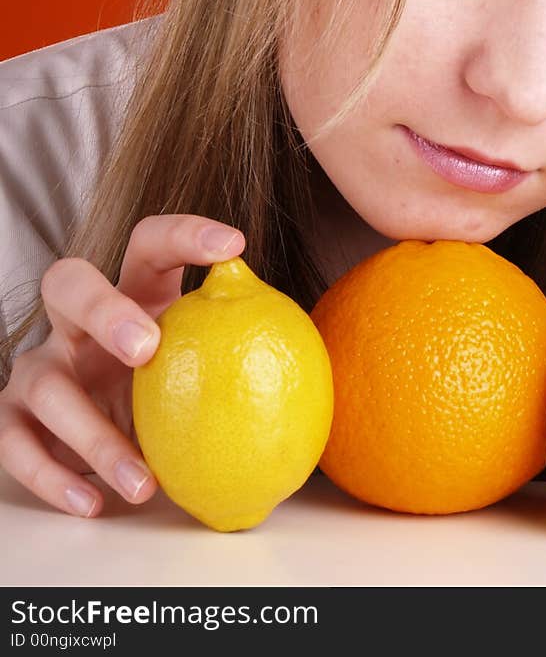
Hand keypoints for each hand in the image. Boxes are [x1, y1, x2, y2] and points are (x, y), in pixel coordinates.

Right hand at [0, 214, 244, 516]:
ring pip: (46, 383)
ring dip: (93, 433)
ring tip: (143, 477)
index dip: (186, 233)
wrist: (103, 436)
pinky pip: (15, 443)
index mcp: (133, 293)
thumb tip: (324, 356)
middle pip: (69, 282)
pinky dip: (53, 476)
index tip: (234, 244)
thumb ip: (245, 350)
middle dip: (103, 307)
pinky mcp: (14, 418)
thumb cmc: (173, 386)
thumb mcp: (204, 360)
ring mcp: (42, 366)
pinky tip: (96, 502)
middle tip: (146, 346)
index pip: (149, 243)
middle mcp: (77, 322)